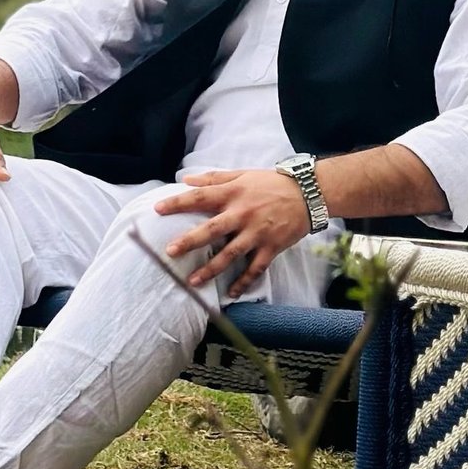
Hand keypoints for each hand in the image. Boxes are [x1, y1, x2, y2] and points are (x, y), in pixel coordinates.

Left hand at [156, 167, 312, 297]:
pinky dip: (243, 282)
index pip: (201, 197)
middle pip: (212, 229)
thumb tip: (186, 180)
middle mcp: (243, 214)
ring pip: (230, 254)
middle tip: (170, 252)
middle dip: (190, 241)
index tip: (158, 209)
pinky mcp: (271, 247)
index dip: (178, 202)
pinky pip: (255, 269)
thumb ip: (214, 178)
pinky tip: (231, 294)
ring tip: (192, 281)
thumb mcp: (243, 174)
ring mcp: (257, 233)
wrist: (309, 193)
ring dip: (211, 270)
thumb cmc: (273, 183)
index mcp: (234, 193)